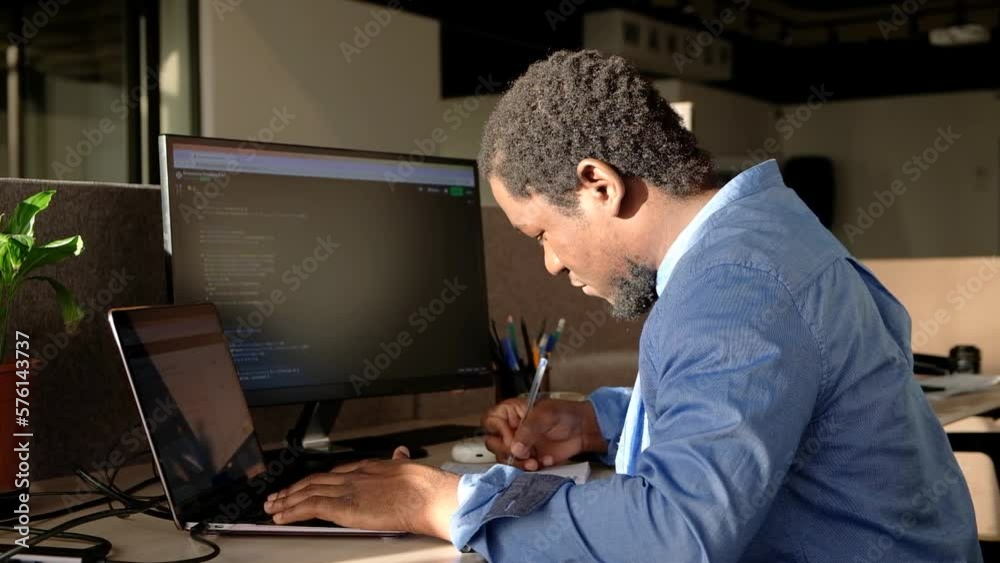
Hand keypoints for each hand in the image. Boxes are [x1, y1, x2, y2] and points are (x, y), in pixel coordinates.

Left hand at [262, 446, 460, 539]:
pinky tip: (281, 516)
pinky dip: (292, 511)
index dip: (315, 480)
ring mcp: (346, 490)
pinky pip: (310, 507)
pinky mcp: (342, 506)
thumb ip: (399, 460)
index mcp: (367, 467)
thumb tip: (400, 452)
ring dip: (287, 501)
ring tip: (273, 507)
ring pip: (307, 492)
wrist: (425, 495)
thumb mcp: (408, 466)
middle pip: (314, 481)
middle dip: (293, 489)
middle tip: (277, 496)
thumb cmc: (423, 486)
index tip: (304, 485)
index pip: (333, 473)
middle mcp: (352, 476)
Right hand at [482, 397, 606, 470]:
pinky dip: (531, 468)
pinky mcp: (528, 459)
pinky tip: (544, 461)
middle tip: (523, 453)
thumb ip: (528, 430)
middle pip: (493, 443)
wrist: (583, 430)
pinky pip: (520, 468)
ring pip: (504, 459)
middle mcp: (511, 429)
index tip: (512, 438)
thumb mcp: (545, 415)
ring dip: (518, 463)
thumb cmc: (565, 414)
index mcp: (511, 413)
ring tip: (535, 461)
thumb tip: (515, 448)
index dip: (497, 431)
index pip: (490, 421)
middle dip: (507, 452)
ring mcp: (519, 445)